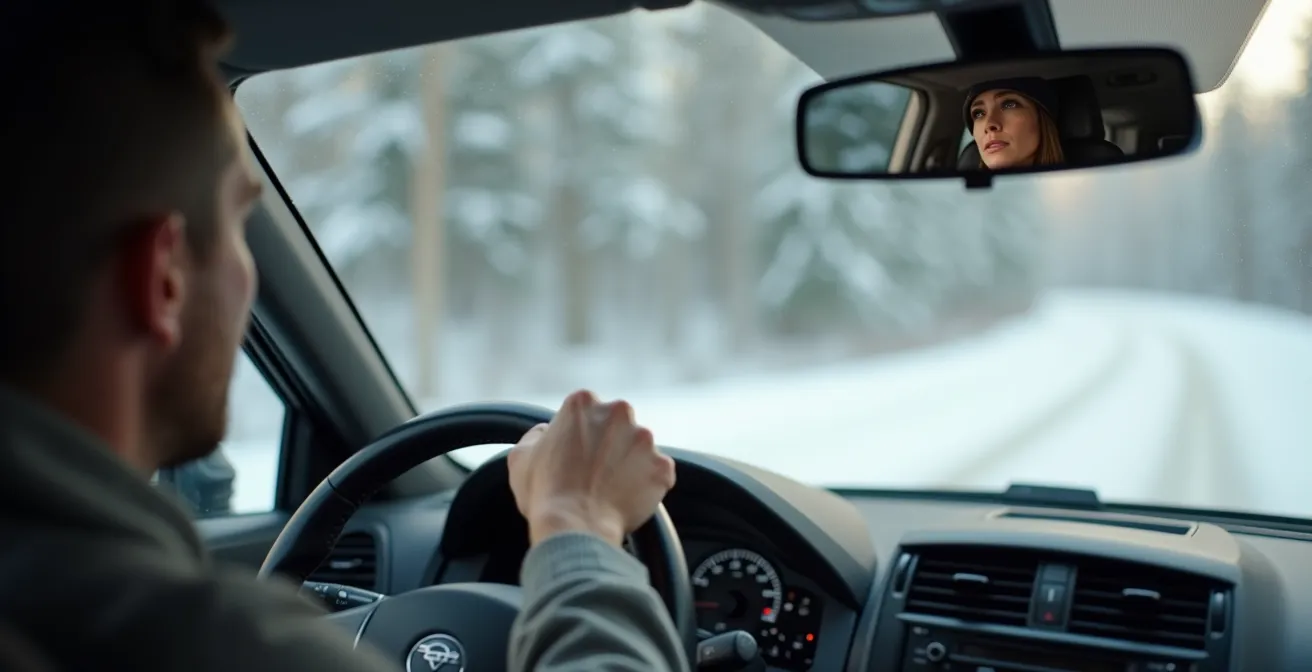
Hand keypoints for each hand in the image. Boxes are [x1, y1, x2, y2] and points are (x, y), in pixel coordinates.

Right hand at [508, 390, 675, 547]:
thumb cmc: (544, 492)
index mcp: (583, 402)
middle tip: (593, 473)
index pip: (586, 412)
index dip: (580, 436)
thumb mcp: (521, 455)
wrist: (574, 527)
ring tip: (609, 490)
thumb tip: (547, 432)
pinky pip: (657, 474)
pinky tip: (626, 500)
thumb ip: (537, 434)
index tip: (575, 456)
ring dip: (629, 464)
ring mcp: (645, 440)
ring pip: (639, 449)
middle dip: (609, 445)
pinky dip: (647, 486)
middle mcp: (619, 412)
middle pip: (617, 425)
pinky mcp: (662, 467)